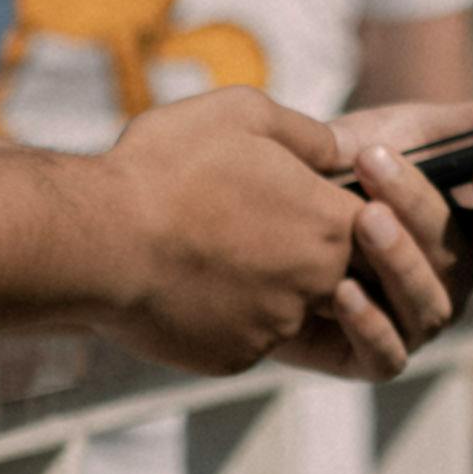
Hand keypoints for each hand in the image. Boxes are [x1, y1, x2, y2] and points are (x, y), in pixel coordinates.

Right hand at [95, 92, 365, 373]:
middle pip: (336, 272)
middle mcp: (318, 282)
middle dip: (302, 251)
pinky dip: (224, 315)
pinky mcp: (237, 358)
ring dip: (262, 284)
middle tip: (248, 225)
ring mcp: (277, 327)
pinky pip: (244, 336)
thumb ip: (308, 134)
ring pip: (288, 307)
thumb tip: (344, 151)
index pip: (372, 225)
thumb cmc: (168, 168)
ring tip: (209, 249)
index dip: (336, 208)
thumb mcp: (244, 115)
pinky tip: (186, 282)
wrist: (100, 241)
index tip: (300, 196)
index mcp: (330, 222)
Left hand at [285, 90, 472, 382]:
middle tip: (375, 160)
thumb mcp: (417, 131)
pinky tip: (342, 291)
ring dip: (399, 261)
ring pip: (427, 305)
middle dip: (421, 206)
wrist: (268, 205)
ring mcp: (413, 324)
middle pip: (458, 257)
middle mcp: (451, 286)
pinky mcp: (366, 358)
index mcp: (472, 237)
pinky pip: (384, 355)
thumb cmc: (355, 168)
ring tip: (363, 217)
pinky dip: (369, 326)